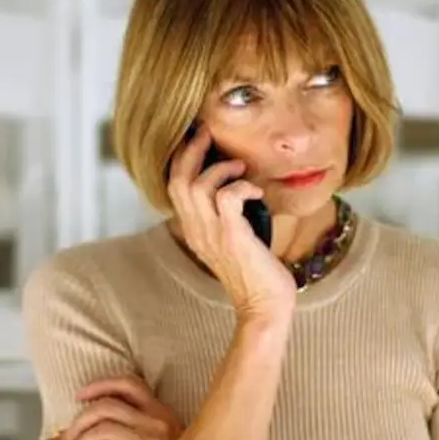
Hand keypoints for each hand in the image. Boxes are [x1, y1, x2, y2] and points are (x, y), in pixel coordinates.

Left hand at [65, 376, 183, 439]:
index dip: (101, 385)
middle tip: (70, 437)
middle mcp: (158, 423)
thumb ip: (140, 426)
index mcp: (162, 414)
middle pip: (107, 406)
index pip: (130, 384)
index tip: (80, 395)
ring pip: (101, 430)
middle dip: (81, 420)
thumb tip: (97, 417)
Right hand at [166, 125, 295, 321]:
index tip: (198, 137)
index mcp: (193, 229)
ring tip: (240, 166)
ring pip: (196, 185)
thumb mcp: (232, 240)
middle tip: (208, 132)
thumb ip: (226, 216)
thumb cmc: (256, 273)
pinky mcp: (232, 237)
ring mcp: (212, 234)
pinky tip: (256, 192)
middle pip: (177, 179)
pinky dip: (241, 186)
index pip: (173, 185)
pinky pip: (228, 197)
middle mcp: (196, 230)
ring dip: (220, 167)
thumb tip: (238, 187)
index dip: (182, 157)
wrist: (264, 307)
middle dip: (191, 149)